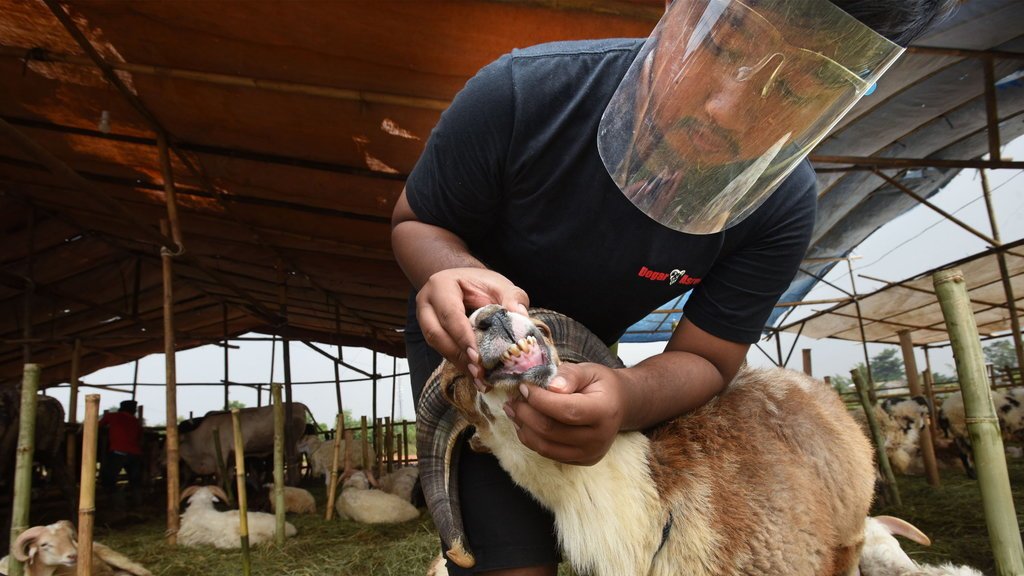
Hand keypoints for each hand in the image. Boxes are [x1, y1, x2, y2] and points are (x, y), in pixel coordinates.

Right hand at [416, 267, 528, 380]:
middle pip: (436, 334)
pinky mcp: (431, 334)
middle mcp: (426, 303)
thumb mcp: (500, 284)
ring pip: (437, 346)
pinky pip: (443, 351)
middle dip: (458, 355)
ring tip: (479, 379)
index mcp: (440, 286)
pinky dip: (460, 364)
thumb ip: (512, 296)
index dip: (463, 337)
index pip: (450, 314)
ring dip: (458, 364)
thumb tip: (520, 314)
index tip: (477, 357)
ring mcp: (425, 320)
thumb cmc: (483, 283)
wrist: (467, 283)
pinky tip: (475, 376)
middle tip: (479, 372)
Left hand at [504, 362, 625, 465]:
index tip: (524, 386)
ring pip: (545, 447)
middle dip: (526, 413)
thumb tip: (550, 386)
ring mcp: (590, 453)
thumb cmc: (602, 385)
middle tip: (514, 399)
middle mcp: (599, 438)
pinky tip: (525, 423)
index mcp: (604, 411)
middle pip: (551, 430)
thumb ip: (569, 375)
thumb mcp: (589, 371)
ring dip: (523, 428)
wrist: (620, 405)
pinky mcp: (581, 461)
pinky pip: (548, 453)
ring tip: (514, 410)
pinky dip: (531, 439)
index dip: (540, 399)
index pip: (566, 410)